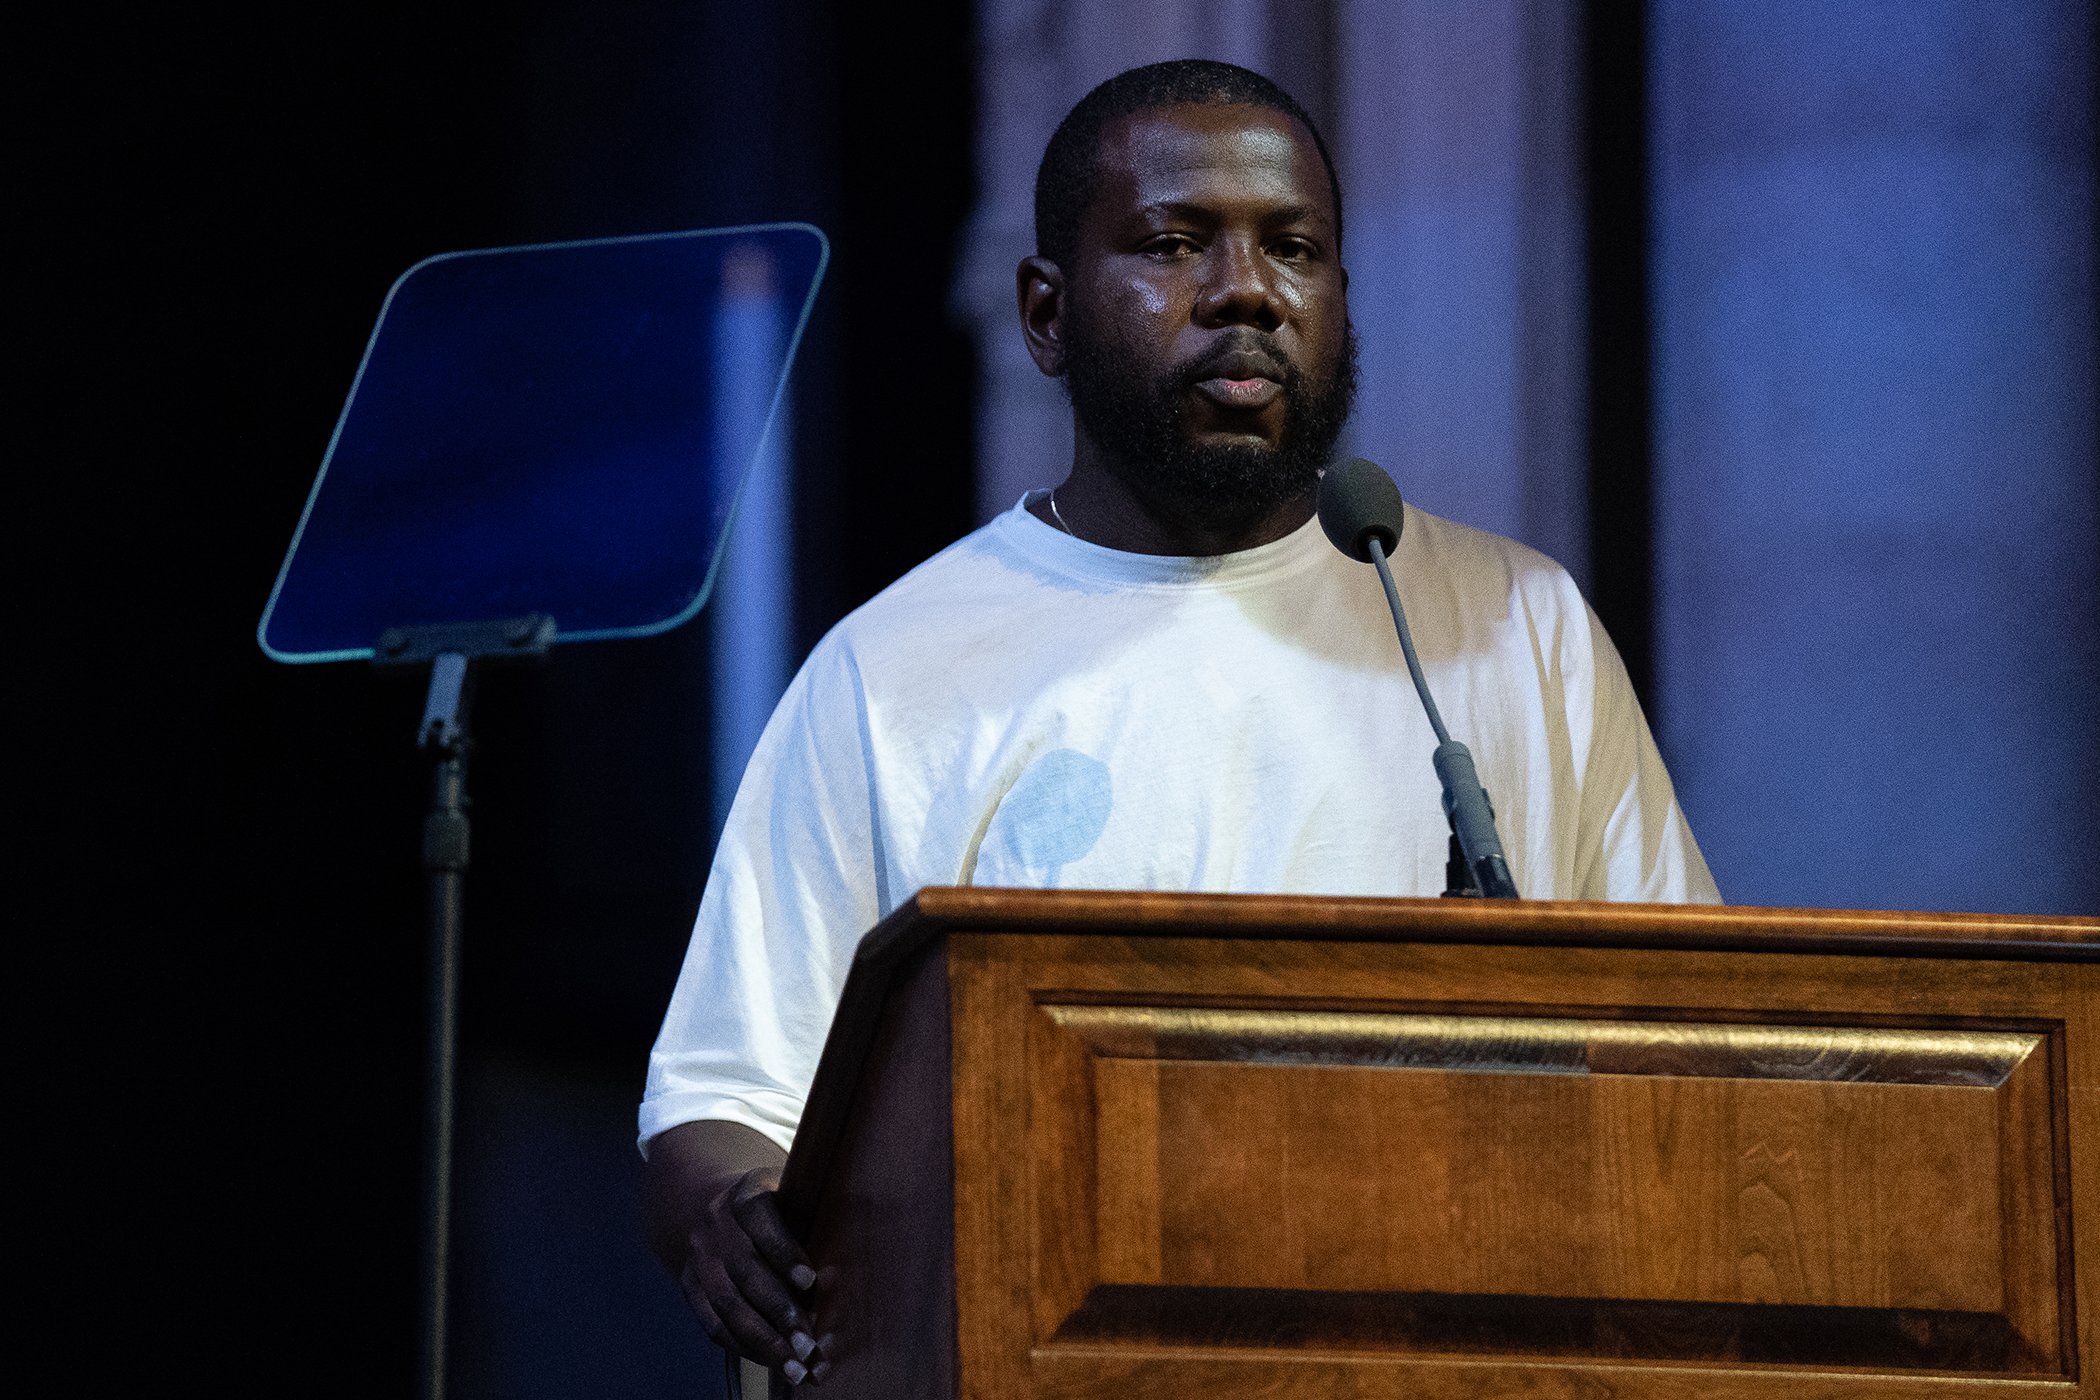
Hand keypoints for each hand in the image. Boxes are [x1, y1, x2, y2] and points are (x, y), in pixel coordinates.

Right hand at [680, 1165, 829, 1383]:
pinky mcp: (690, 1287)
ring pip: (727, 1304)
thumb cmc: (777, 1208)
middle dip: (779, 1311)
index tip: (810, 1281)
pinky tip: (772, 1361)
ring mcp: (700, 1258)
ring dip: (763, 1340)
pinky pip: (713, 1325)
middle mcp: (716, 1225)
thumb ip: (811, 1226)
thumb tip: (839, 1277)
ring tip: (795, 1366)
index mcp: (746, 1195)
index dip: (784, 1252)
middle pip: (745, 1270)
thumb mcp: (793, 1198)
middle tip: (809, 1344)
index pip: (761, 1220)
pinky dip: (744, 1347)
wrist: (713, 1208)